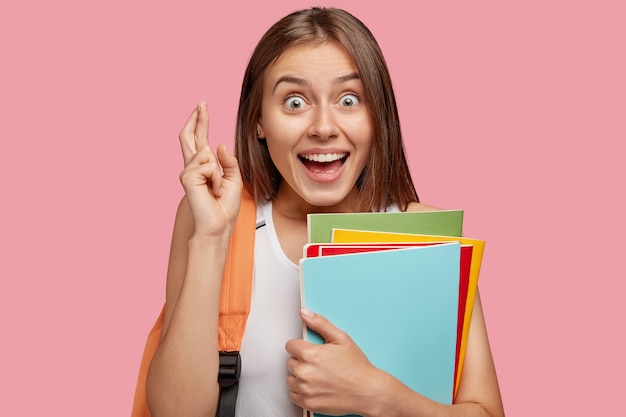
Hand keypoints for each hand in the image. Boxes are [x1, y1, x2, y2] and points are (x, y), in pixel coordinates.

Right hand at [178, 101, 242, 237]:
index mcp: (204, 166)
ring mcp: (188, 172)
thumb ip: (228, 161)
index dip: (200, 122)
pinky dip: (215, 177)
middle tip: (201, 103)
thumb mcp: (234, 179)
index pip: (200, 139)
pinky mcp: (187, 178)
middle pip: (189, 136)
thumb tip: (218, 144)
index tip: (202, 107)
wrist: (218, 225)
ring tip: (216, 188)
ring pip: (205, 153)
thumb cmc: (224, 207)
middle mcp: (192, 167)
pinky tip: (212, 190)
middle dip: (196, 119)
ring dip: (218, 171)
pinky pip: (208, 165)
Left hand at [285, 309, 383, 415]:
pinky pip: (293, 395)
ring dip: (300, 377)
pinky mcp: (307, 403)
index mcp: (310, 354)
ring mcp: (305, 389)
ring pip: (291, 378)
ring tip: (318, 376)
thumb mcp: (341, 338)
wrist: (368, 392)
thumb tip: (304, 313)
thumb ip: (320, 323)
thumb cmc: (357, 366)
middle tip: (319, 364)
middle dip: (301, 361)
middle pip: (290, 362)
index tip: (311, 351)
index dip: (301, 346)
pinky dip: (301, 391)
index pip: (290, 346)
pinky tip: (315, 387)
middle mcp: (304, 372)